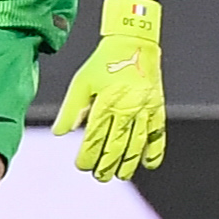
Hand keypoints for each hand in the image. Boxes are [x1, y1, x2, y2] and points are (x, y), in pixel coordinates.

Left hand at [51, 0, 165, 181]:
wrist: (134, 42)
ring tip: (120, 175)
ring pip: (136, 144)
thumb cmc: (106, 60)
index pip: (95, 138)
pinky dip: (154, 151)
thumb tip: (60, 132)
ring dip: (128, 163)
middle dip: (106, 164)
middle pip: (116, 146)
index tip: (82, 165)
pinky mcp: (157, 108)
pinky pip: (157, 134)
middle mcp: (126, 108)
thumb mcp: (82, 81)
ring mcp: (144, 110)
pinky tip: (148, 163)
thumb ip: (71, 109)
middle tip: (99, 176)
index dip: (87, 155)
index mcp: (106, 102)